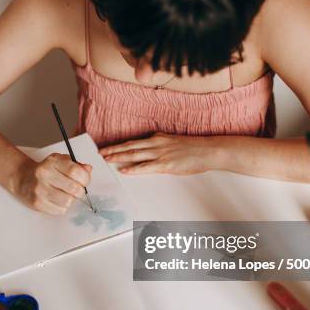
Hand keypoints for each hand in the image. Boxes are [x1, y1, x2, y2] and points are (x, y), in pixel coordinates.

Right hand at [13, 153, 91, 214]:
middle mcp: (44, 174)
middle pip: (74, 188)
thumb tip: (88, 170)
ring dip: (70, 200)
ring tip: (65, 195)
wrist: (22, 178)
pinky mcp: (37, 203)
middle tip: (76, 190)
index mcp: (53, 161)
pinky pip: (59, 210)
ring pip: (68, 201)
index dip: (85, 178)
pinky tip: (56, 200)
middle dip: (79, 192)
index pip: (75, 171)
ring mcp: (39, 189)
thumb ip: (76, 165)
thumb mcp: (60, 162)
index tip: (84, 181)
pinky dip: (62, 207)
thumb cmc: (46, 170)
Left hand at [99, 132, 220, 174]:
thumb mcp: (173, 142)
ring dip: (119, 157)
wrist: (208, 150)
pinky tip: (124, 170)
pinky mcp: (166, 164)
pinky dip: (134, 168)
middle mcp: (156, 144)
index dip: (118, 145)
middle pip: (129, 146)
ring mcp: (160, 154)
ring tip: (106, 159)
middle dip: (113, 150)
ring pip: (134, 155)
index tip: (106, 147)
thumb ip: (160, 144)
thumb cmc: (193, 148)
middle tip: (100, 153)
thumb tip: (149, 149)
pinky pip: (146, 167)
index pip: (133, 142)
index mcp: (157, 138)